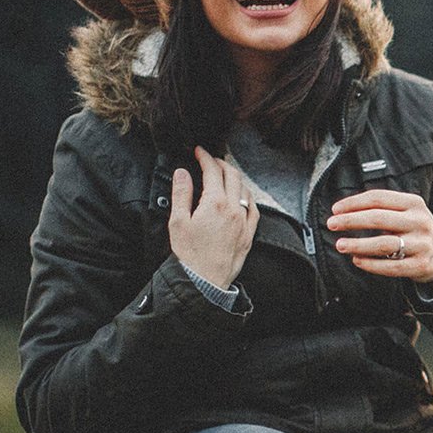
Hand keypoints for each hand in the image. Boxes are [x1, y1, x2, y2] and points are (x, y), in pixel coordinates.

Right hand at [168, 146, 257, 287]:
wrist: (205, 281)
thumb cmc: (189, 254)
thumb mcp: (178, 221)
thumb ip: (182, 193)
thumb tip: (183, 172)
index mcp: (215, 203)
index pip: (213, 171)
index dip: (205, 157)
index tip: (199, 151)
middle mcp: (234, 209)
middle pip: (232, 175)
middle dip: (220, 163)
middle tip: (210, 160)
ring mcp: (244, 221)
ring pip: (245, 189)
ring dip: (234, 178)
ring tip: (224, 175)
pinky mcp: (250, 233)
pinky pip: (254, 208)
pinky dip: (247, 196)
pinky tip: (241, 196)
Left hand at [328, 189, 432, 285]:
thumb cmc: (412, 230)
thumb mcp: (405, 212)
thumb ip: (381, 209)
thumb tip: (342, 211)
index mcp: (414, 203)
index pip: (378, 198)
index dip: (354, 203)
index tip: (335, 210)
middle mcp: (420, 221)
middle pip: (379, 218)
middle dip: (351, 220)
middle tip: (331, 224)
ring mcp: (422, 244)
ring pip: (383, 244)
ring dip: (358, 244)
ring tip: (340, 245)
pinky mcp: (421, 266)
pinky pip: (391, 267)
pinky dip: (370, 264)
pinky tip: (357, 260)